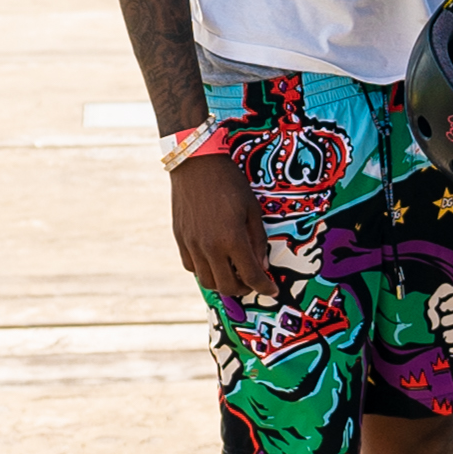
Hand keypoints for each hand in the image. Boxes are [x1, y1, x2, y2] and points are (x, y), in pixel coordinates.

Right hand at [170, 155, 275, 298]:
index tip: (272, 290)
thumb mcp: (252, 209)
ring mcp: (192, 245)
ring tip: (234, 274)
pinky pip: (192, 267)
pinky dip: (205, 271)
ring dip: (223, 283)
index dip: (264, 287)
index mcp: (232, 239)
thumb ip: (258, 241)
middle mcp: (210, 247)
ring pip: (207, 281)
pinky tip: (215, 261)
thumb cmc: (229, 183)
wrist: (195, 163)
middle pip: (228, 286)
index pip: (251, 276)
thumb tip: (262, 266)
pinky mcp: (180, 240)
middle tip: (253, 282)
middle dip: (244, 289)